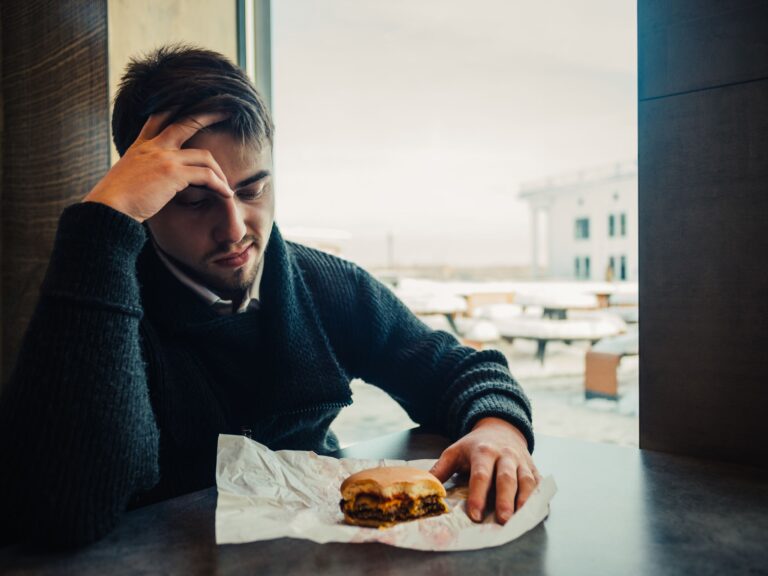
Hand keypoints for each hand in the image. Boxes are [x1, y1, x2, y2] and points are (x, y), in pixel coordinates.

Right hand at [83, 112, 233, 221]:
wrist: (108, 209)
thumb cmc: (116, 201)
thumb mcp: (128, 177)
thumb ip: (143, 171)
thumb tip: (151, 180)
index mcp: (141, 146)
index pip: (159, 118)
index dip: (176, 107)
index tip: (192, 102)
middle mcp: (153, 146)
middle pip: (186, 122)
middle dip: (208, 115)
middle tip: (225, 110)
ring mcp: (164, 158)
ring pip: (204, 156)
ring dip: (219, 172)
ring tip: (227, 185)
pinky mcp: (173, 173)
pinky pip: (206, 176)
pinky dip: (219, 185)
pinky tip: (226, 194)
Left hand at [430, 417, 540, 523]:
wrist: (501, 428)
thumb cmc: (475, 446)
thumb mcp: (455, 452)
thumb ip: (440, 470)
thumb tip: (426, 488)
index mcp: (483, 452)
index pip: (481, 474)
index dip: (478, 495)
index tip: (474, 514)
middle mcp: (505, 455)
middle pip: (506, 478)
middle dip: (505, 499)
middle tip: (502, 519)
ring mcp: (521, 461)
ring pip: (526, 480)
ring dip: (524, 499)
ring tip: (520, 518)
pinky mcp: (533, 468)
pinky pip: (539, 482)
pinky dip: (539, 497)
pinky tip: (536, 511)